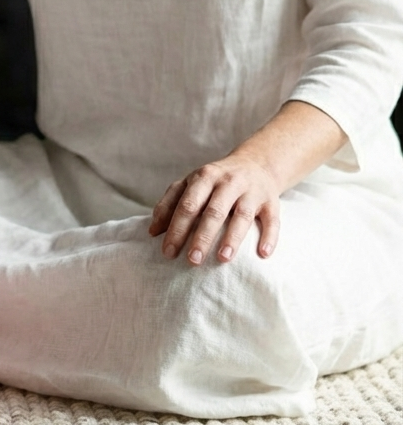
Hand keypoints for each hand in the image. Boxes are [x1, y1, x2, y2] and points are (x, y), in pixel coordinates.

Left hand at [148, 151, 280, 265]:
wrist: (255, 163)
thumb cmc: (215, 181)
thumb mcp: (190, 185)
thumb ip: (170, 204)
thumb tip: (152, 231)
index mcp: (203, 177)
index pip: (187, 205)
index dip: (177, 228)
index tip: (167, 252)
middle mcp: (227, 182)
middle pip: (213, 211)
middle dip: (201, 236)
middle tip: (192, 260)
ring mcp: (251, 191)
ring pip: (242, 215)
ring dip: (232, 237)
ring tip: (223, 259)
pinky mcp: (271, 202)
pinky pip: (272, 220)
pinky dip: (269, 237)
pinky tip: (263, 254)